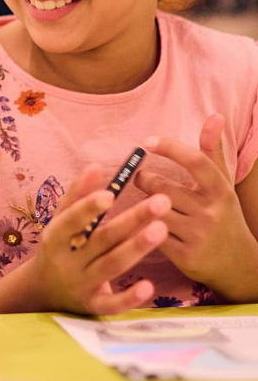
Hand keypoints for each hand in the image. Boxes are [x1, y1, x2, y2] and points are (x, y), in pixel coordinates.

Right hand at [28, 166, 169, 314]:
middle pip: (102, 240)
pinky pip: (112, 304)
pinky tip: (149, 285)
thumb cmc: (59, 246)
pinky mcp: (92, 306)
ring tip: (162, 229)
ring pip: (111, 266)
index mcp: (55, 236)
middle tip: (160, 201)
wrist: (44, 290)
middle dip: (132, 220)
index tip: (110, 193)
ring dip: (136, 248)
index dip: (88, 207)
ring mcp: (80, 284)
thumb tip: (95, 166)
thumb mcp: (60, 220)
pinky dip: (129, 297)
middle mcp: (67, 260)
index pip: (71, 220)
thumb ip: (77, 195)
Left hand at [134, 114, 257, 299]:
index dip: (169, 147)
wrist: (238, 265)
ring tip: (144, 201)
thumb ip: (212, 150)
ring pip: (154, 208)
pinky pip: (151, 233)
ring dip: (142, 203)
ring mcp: (199, 235)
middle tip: (142, 179)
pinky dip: (142, 226)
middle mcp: (212, 211)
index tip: (146, 141)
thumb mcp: (221, 184)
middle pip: (162, 186)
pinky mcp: (186, 256)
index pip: (195, 161)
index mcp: (220, 190)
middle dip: (146, 180)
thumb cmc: (223, 215)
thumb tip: (215, 115)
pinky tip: (142, 224)